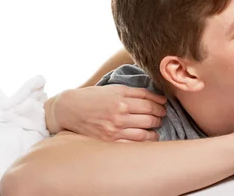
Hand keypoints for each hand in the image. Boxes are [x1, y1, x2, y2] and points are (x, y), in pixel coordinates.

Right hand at [49, 85, 166, 140]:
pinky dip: (142, 143)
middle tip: (161, 117)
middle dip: (159, 118)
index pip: (150, 105)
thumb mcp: (116, 89)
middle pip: (149, 119)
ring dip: (154, 132)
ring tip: (155, 129)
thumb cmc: (95, 96)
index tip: (163, 106)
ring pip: (143, 134)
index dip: (160, 106)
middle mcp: (118, 116)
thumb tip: (161, 98)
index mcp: (121, 101)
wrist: (70, 109)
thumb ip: (139, 92)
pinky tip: (146, 139)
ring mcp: (113, 131)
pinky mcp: (108, 142)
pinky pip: (132, 145)